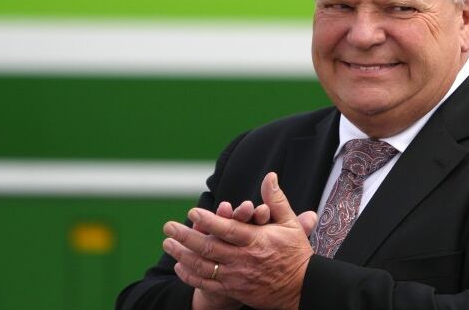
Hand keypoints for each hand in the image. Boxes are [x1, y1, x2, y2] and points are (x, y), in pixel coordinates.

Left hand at [163, 173, 317, 309]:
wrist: (301, 288)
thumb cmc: (295, 253)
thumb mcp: (290, 224)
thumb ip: (276, 200)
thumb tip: (270, 176)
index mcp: (257, 241)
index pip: (228, 229)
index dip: (208, 221)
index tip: (192, 212)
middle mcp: (244, 259)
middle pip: (208, 248)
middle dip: (185, 237)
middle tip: (168, 227)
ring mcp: (237, 277)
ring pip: (203, 267)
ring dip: (182, 255)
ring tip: (167, 245)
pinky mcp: (234, 290)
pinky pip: (206, 284)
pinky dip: (190, 276)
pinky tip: (180, 266)